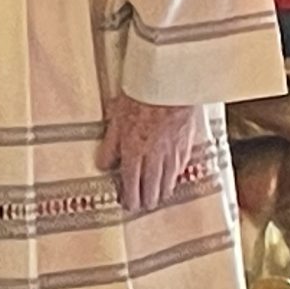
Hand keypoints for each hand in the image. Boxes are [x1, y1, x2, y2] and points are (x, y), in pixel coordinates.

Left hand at [95, 95, 203, 215]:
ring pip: (168, 181)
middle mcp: (154, 157)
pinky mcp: (186, 144)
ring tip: (159, 196)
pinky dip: (176, 175)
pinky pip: (181, 167)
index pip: (131, 185)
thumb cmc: (141, 96)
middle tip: (144, 205)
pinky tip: (174, 176)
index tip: (129, 205)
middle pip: (151, 188)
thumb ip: (110, 145)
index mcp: (134, 152)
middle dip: (147, 200)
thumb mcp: (116, 119)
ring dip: (162, 191)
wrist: (171, 83)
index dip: (130, 198)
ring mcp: (172, 152)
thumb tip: (103, 165)